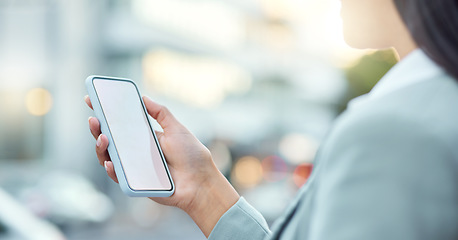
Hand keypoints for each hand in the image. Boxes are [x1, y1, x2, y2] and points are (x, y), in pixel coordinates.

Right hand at [85, 95, 238, 236]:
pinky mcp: (135, 183)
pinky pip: (118, 176)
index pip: (120, 123)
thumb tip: (143, 97)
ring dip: (100, 147)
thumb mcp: (176, 129)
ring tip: (103, 137)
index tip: (92, 99)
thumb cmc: (192, 156)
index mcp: (144, 137)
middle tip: (94, 118)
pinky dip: (111, 169)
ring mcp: (134, 167)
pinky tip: (110, 162)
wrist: (200, 182)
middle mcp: (136, 151)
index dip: (105, 112)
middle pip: (110, 139)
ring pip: (108, 157)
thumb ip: (160, 113)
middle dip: (97, 127)